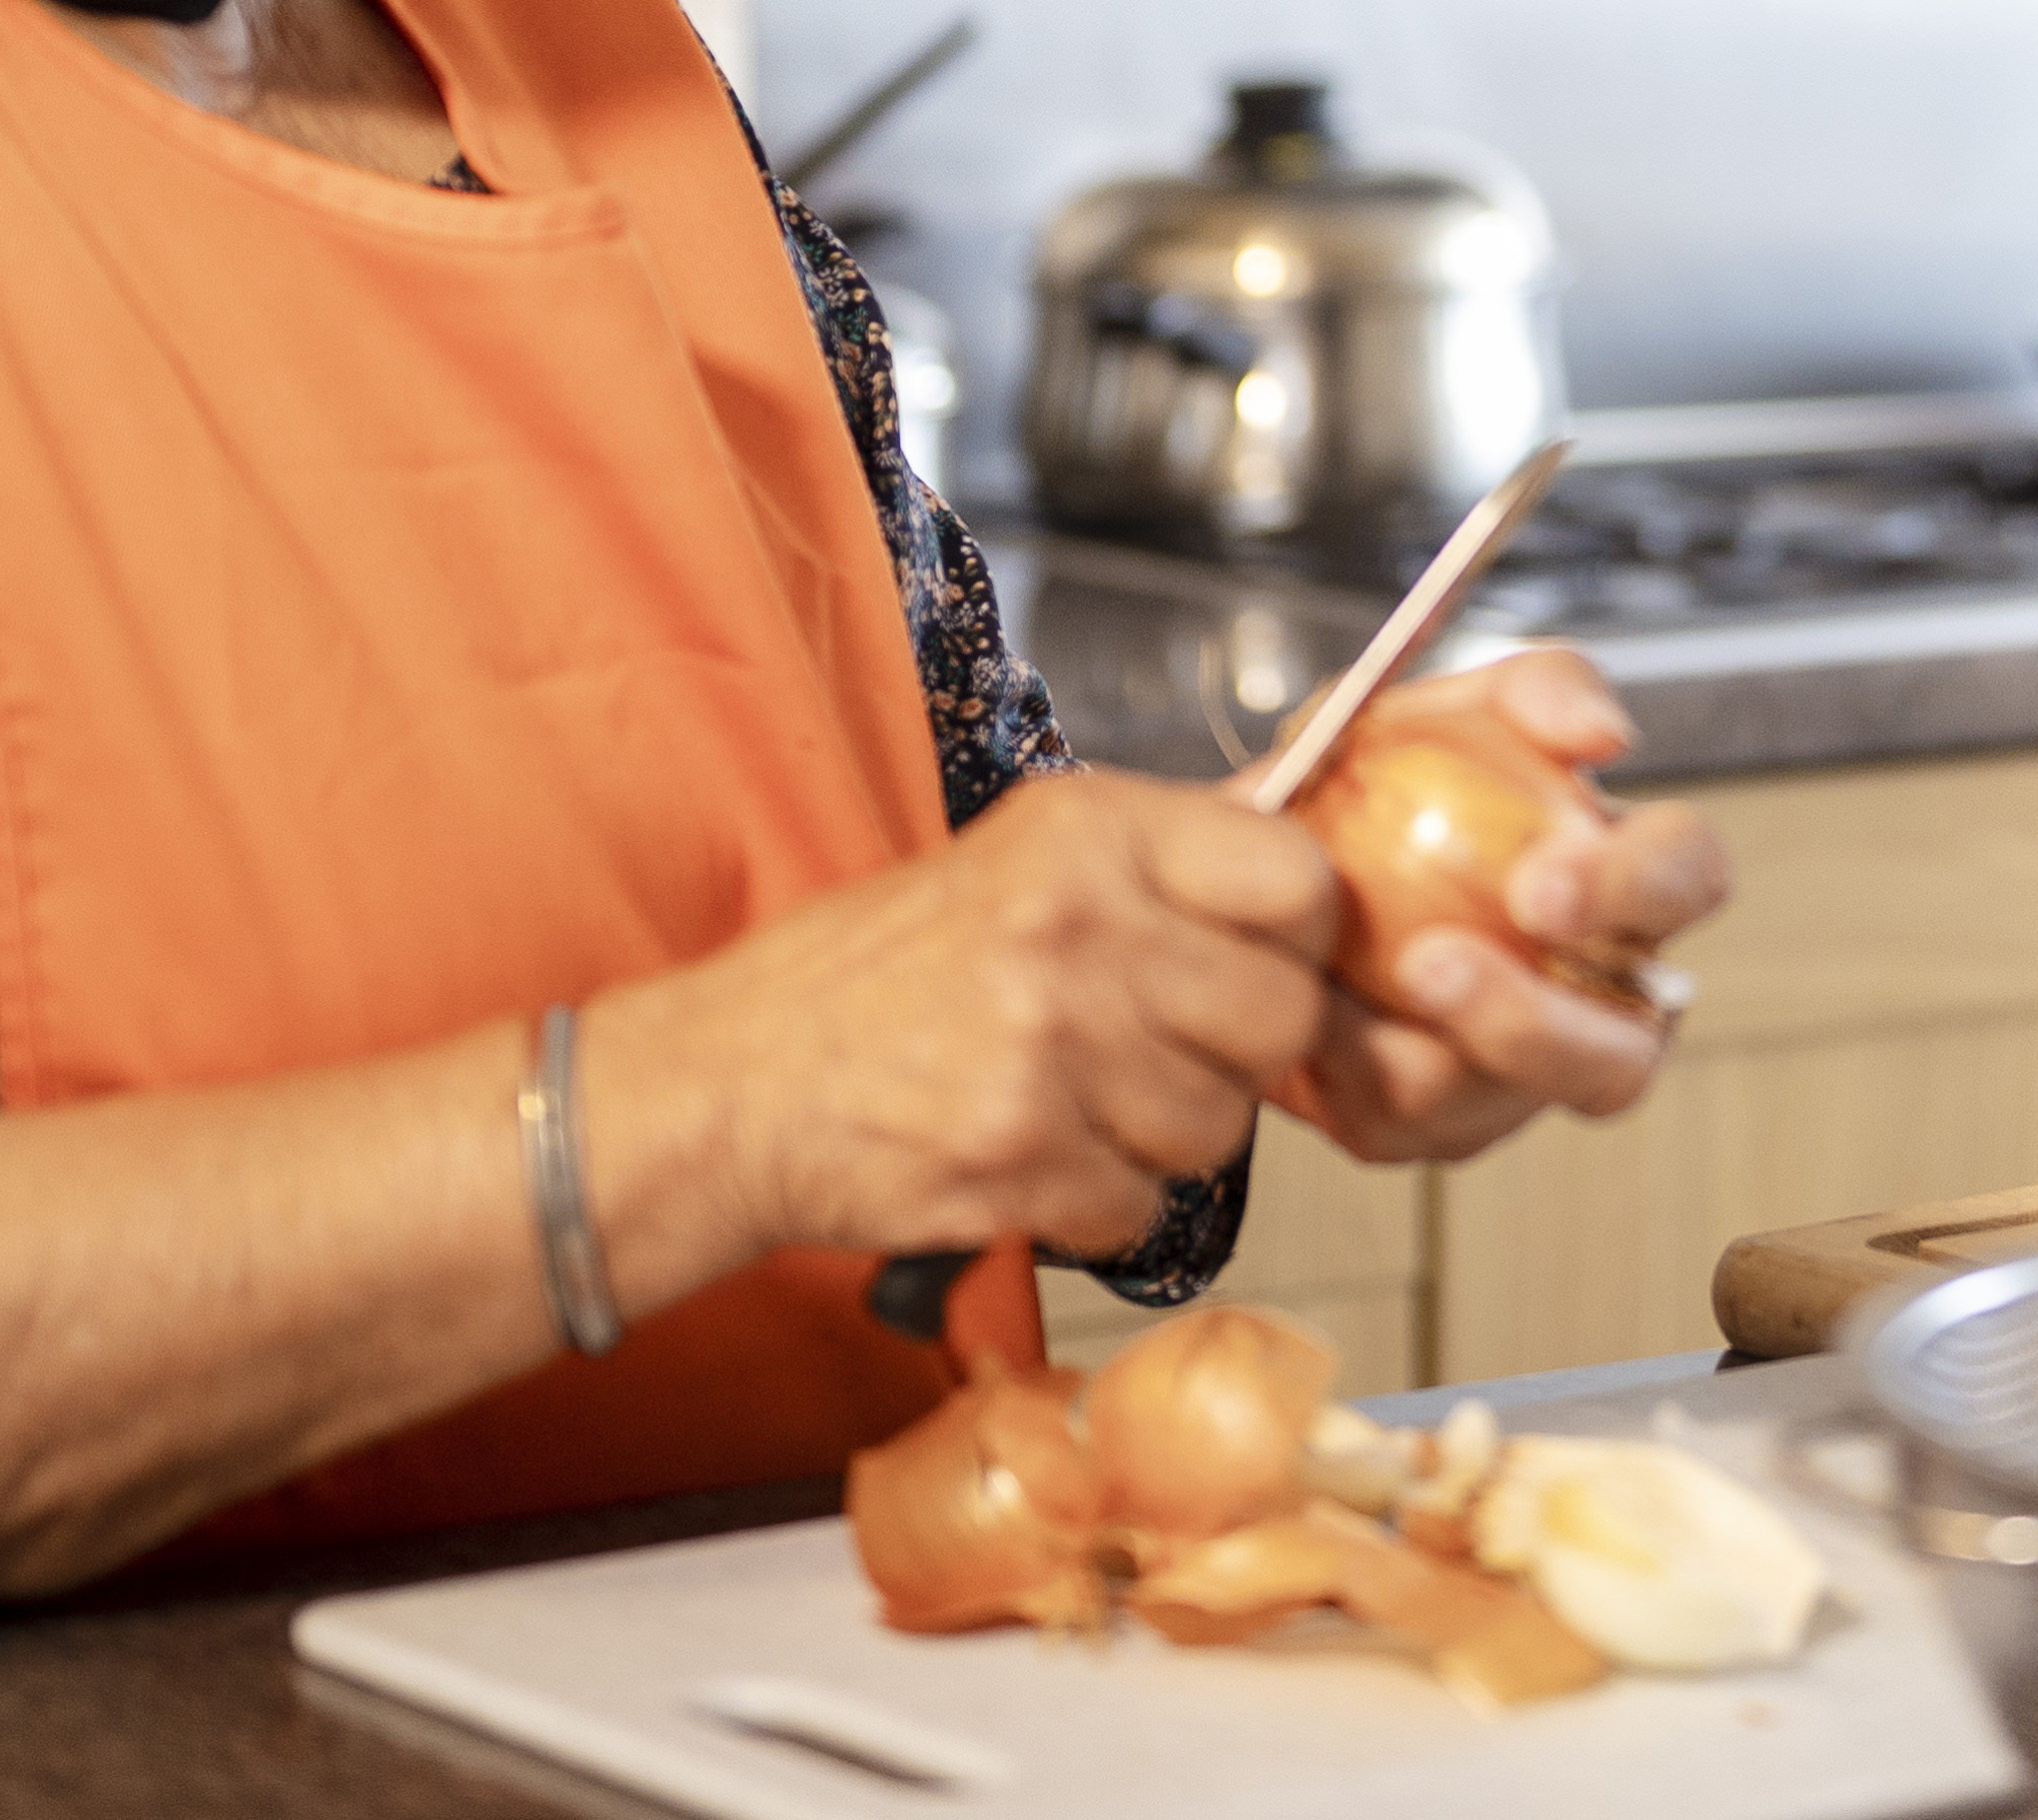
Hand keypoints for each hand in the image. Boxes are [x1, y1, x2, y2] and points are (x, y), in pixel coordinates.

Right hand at [599, 766, 1336, 1269]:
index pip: (1296, 878)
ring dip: (1167, 1134)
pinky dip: (1101, 1202)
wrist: (734, 1082)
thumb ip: (1161, 859)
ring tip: (1080, 1099)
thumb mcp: (1021, 859)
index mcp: (1088, 831)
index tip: (1266, 957)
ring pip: (1221, 1124)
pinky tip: (1036, 1156)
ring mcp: (1049, 1047)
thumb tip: (1303, 836)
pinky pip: (1144, 1205)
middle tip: (1169, 1048)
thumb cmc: (881, 972)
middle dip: (1241, 1051)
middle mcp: (1077, 925)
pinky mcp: (1020, 1159)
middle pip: (1280, 1015)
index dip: (1302, 934)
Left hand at [1276, 655, 1731, 1167]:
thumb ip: (1533, 690)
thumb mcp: (1439, 707)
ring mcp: (1522, 1075)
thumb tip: (1602, 733)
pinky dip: (1352, 1068)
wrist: (1253, 872)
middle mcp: (1595, 994)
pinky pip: (1413, 1125)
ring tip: (1351, 987)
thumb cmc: (1375, 784)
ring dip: (1430, 1054)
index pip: (1689, 877)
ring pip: (1515, 1103)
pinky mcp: (1439, 1125)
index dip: (1635, 890)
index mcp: (1620, 882)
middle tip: (1436, 963)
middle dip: (1539, 1021)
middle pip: (1627, 1049)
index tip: (1539, 884)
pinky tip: (1310, 1015)